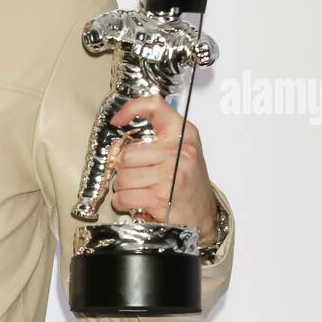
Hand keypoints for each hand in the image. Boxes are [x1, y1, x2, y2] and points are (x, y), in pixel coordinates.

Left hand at [108, 96, 218, 242]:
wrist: (204, 216)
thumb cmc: (188, 183)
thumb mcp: (182, 151)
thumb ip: (158, 138)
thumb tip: (120, 133)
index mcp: (183, 135)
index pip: (155, 106)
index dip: (131, 108)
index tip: (117, 120)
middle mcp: (179, 152)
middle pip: (127, 154)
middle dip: (123, 169)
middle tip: (136, 176)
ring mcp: (170, 175)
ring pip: (121, 177)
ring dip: (123, 188)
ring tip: (140, 190)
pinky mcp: (161, 197)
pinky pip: (123, 197)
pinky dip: (123, 203)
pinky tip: (137, 203)